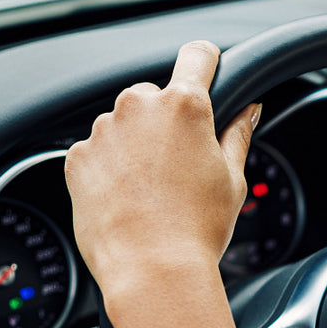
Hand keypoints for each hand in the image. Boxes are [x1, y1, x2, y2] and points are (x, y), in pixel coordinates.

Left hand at [64, 41, 260, 299]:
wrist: (152, 272)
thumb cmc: (196, 231)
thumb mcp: (233, 180)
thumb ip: (237, 135)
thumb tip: (249, 111)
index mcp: (184, 106)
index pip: (197, 56)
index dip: (206, 62)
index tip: (207, 70)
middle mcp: (138, 108)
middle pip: (155, 97)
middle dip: (166, 122)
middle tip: (181, 166)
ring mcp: (103, 131)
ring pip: (123, 125)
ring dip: (136, 146)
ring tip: (152, 192)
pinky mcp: (77, 157)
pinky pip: (98, 152)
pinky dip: (110, 169)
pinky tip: (129, 200)